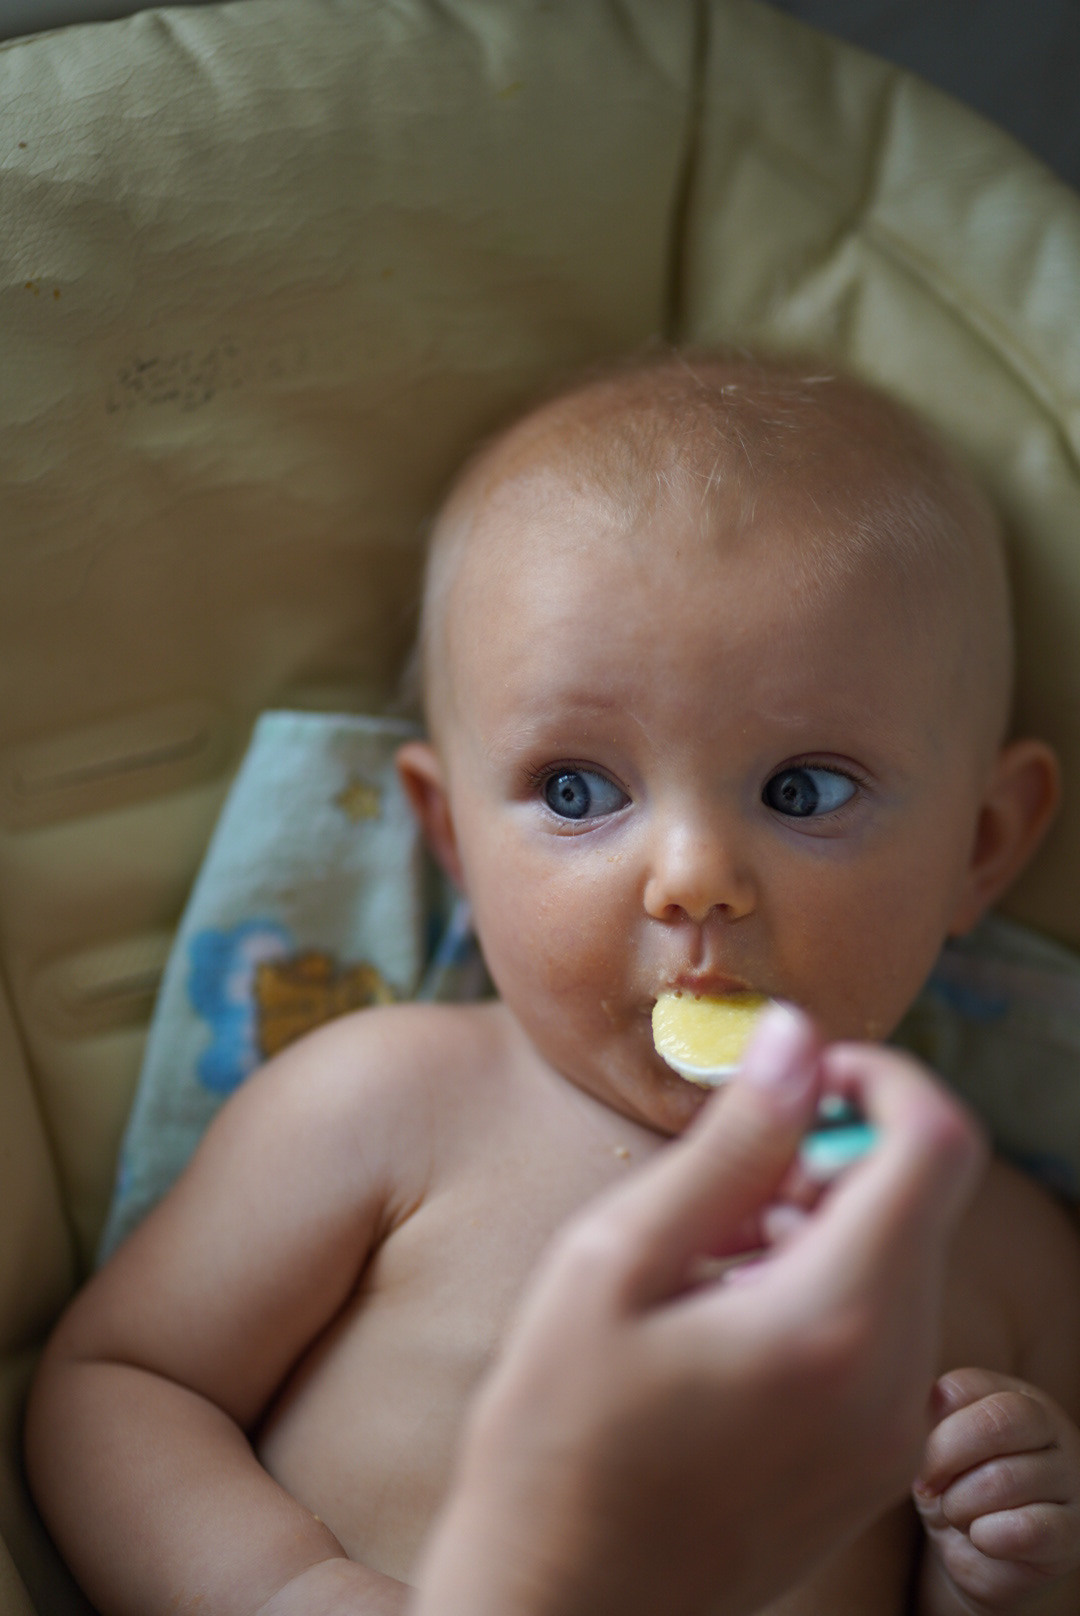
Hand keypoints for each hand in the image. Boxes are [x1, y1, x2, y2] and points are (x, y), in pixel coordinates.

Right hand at [412, 1006, 984, 1615]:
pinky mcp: (875, 1459)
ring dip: (818, 1220)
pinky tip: (721, 1314)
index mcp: (834, 1321)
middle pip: (919, 1198)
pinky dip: (821, 1283)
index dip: (879, 1075)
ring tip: (700, 1258)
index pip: (936, 1142)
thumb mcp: (615, 1262)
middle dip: (830, 1153)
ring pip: (901, 1258)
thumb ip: (728, 1145)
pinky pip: (884, 1327)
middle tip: (714, 1183)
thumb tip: (799, 1034)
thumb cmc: (556, 1442)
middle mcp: (894, 1381)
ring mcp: (892, 1431)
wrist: (561, 1614)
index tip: (795, 1076)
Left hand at [915, 1367, 1079, 1609]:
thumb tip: (933, 1398)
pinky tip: (982, 1539)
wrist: (991, 1562)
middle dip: (946, 1456)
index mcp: (1016, 1398)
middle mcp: (1054, 1431)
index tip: (920, 1462)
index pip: (967, 1386)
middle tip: (930, 1488)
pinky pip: (1028, 1529)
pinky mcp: (1073, 1535)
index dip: (933, 1425)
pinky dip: (989, 1536)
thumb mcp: (942, 1453)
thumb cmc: (962, 1493)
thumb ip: (936, 1421)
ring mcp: (1071, 1481)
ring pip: (1005, 1477)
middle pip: (997, 1420)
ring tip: (959, 1518)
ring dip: (961, 1505)